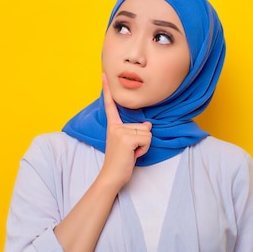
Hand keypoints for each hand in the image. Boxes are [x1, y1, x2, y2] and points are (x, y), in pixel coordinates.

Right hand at [99, 73, 151, 188]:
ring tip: (131, 153)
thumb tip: (148, 124)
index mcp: (113, 126)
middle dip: (142, 141)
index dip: (107, 90)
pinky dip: (144, 149)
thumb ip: (136, 132)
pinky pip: (147, 138)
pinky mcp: (126, 138)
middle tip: (130, 151)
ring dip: (144, 145)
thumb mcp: (129, 144)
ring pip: (147, 132)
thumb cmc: (120, 162)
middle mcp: (115, 126)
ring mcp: (120, 132)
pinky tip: (133, 155)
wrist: (111, 176)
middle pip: (143, 125)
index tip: (104, 75)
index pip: (110, 106)